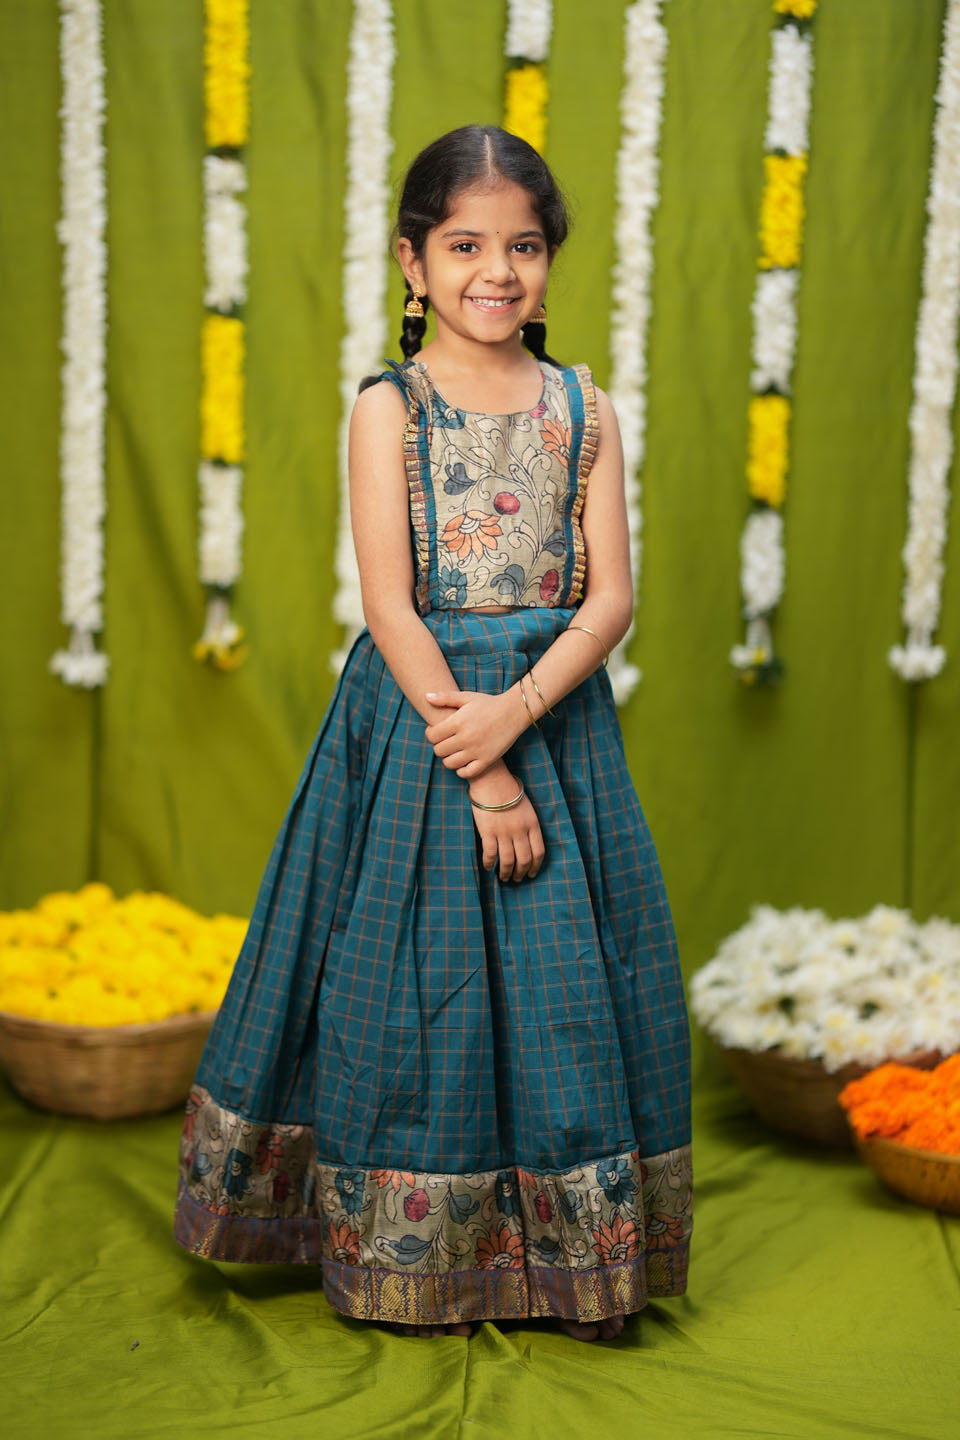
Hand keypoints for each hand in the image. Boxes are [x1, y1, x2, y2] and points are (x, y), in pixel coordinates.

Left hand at [424, 688, 526, 778]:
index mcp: (458, 722)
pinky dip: (462, 770)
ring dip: (448, 758)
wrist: (514, 712)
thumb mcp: (466, 697)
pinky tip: (464, 761)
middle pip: (439, 751)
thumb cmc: (488, 703)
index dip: (430, 734)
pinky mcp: (487, 760)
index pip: (432, 736)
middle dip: (439, 746)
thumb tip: (426, 697)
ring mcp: (476, 751)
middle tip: (446, 741)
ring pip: (450, 763)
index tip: (436, 731)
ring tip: (454, 751)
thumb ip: (445, 697)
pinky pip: (467, 773)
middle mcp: (466, 738)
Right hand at [468, 766, 544, 881]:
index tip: (531, 874)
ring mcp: (504, 832)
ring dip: (506, 873)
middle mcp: (520, 831)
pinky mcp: (488, 832)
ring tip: (503, 877)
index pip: (539, 852)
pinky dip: (489, 863)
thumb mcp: (527, 807)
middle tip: (516, 879)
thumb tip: (526, 844)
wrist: (492, 779)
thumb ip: (528, 825)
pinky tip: (489, 867)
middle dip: (520, 873)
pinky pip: (490, 854)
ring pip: (508, 861)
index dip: (535, 866)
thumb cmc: (509, 791)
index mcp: (533, 824)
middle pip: (524, 859)